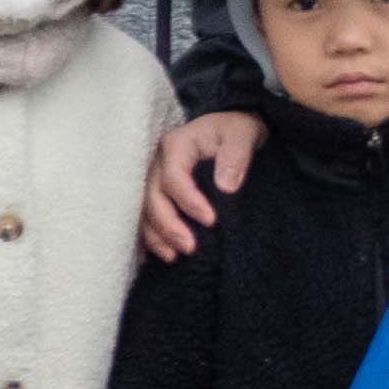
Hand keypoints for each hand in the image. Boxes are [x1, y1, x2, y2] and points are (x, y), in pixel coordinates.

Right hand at [143, 113, 261, 261]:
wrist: (231, 131)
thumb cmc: (236, 131)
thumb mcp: (242, 134)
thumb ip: (236, 155)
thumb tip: (226, 187)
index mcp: (177, 145)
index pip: (174, 177)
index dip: (188, 201)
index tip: (210, 220)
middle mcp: (159, 163)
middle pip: (153, 197)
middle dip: (168, 225)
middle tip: (190, 247)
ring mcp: (155, 179)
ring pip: (145, 211)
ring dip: (157, 236)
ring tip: (174, 257)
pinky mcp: (159, 193)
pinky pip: (147, 217)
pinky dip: (151, 237)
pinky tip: (161, 255)